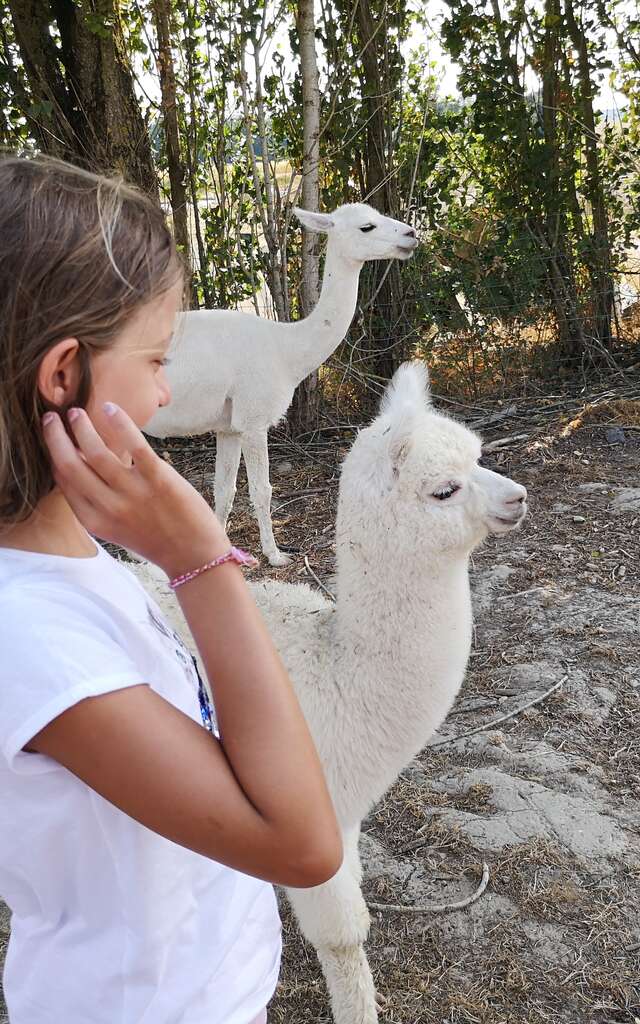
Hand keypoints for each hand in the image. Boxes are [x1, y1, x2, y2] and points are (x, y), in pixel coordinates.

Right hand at [42, 404, 228, 576]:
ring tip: (76, 413)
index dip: (54, 454)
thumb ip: (98, 500)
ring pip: (96, 453)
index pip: (64, 481)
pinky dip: (119, 423)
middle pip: (70, 465)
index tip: (51, 435)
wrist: (193, 556)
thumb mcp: (117, 526)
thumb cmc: (156, 537)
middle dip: (56, 437)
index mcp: (95, 521)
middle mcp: (109, 508)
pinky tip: (109, 408)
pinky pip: (134, 445)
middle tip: (52, 417)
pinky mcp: (159, 479)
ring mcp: (133, 494)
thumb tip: (82, 462)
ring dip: (82, 428)